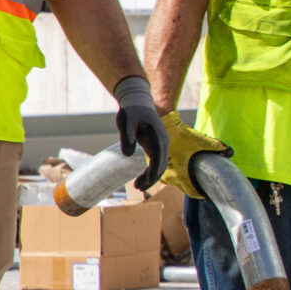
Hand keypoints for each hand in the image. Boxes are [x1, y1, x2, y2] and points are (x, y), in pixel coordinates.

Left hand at [111, 76, 168, 191]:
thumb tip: (127, 154)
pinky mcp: (154, 146)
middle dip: (152, 178)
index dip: (154, 172)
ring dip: (151, 177)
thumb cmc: (132, 110)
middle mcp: (163, 142)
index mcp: (158, 137)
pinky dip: (149, 172)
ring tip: (138, 187)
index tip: (146, 181)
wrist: (137, 102)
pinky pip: (155, 162)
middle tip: (138, 188)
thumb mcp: (127, 121)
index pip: (159, 158)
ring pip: (160, 166)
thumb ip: (127, 136)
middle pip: (162, 165)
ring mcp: (160, 145)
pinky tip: (140, 179)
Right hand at [159, 114, 231, 200]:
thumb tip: (230, 152)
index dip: (200, 193)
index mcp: (180, 175)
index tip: (207, 192)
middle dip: (193, 188)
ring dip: (184, 182)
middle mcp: (170, 178)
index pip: (192, 192)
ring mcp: (162, 173)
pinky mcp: (158, 167)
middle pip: (184, 189)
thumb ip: (217, 146)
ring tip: (193, 178)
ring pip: (176, 183)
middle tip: (202, 185)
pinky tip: (181, 170)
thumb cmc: (182, 135)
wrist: (164, 126)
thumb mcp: (201, 140)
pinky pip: (168, 177)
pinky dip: (175, 176)